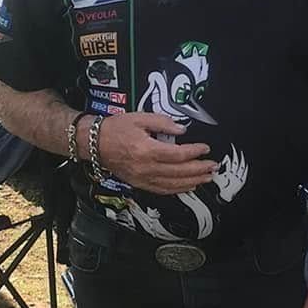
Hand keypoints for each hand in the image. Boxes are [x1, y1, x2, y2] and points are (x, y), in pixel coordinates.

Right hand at [97, 112, 216, 196]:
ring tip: (206, 178)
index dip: (194, 152)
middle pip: (179, 172)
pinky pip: (162, 190)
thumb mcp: (139, 117)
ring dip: (192, 182)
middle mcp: (145, 167)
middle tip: (213, 166)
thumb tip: (182, 129)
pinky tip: (188, 186)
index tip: (205, 148)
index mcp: (146, 150)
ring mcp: (142, 178)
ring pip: (172, 184)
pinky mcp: (139, 184)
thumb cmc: (115, 129)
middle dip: (199, 170)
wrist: (94, 144)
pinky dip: (177, 190)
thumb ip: (162, 122)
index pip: (178, 155)